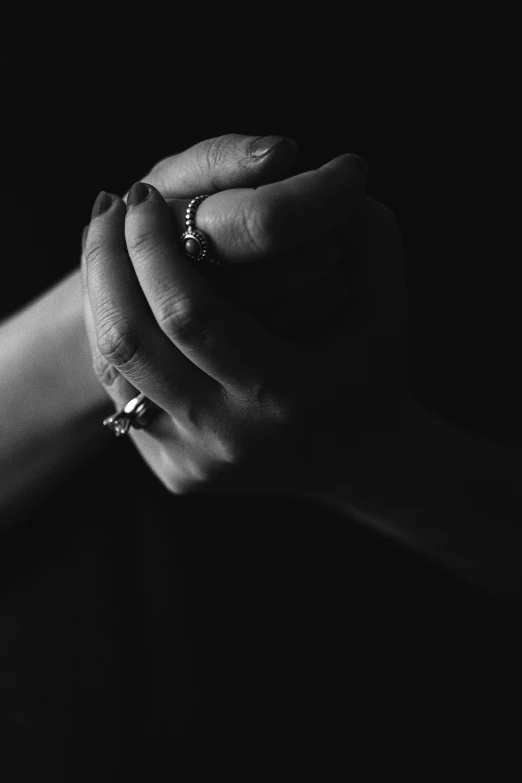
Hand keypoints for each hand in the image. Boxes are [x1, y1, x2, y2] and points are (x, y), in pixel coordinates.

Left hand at [82, 147, 408, 501]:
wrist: (360, 461)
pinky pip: (119, 395)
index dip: (153, 246)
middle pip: (132, 340)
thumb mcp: (388, 301)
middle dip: (106, 259)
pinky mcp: (176, 473)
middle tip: (111, 205)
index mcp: (284, 393)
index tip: (143, 195)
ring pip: (113, 368)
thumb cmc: (372, 369)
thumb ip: (370, 234)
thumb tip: (335, 173)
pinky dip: (109, 335)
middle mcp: (231, 435)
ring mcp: (196, 460)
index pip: (189, 313)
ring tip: (105, 239)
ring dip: (97, 292)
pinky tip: (120, 290)